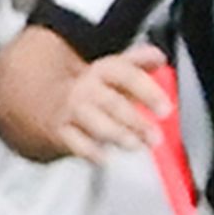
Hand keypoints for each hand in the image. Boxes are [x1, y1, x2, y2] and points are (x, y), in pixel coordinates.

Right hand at [52, 47, 175, 164]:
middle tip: (155, 137)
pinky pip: (76, 144)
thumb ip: (139, 63)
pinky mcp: (61, 131)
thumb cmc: (93, 88)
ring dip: (118, 135)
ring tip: (135, 145)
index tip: (165, 109)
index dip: (148, 92)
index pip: (127, 75)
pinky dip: (92, 152)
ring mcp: (72, 110)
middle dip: (137, 122)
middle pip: (113, 103)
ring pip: (96, 124)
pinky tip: (105, 157)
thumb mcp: (114, 69)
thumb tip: (159, 57)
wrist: (48, 98)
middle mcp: (86, 88)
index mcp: (104, 70)